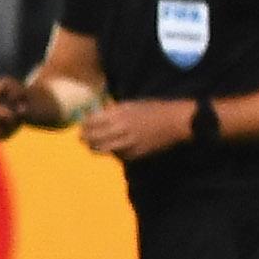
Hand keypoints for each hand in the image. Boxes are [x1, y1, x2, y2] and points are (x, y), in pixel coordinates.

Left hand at [80, 98, 197, 160]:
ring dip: (94, 147)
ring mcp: (127, 143)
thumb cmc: (155, 109)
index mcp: (118, 114)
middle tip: (83, 137)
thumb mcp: (132, 104)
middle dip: (84, 138)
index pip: (90, 122)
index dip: (83, 124)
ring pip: (101, 149)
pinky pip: (116, 154)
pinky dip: (112, 151)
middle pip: (92, 138)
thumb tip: (96, 115)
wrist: (176, 122)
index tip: (82, 125)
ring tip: (93, 145)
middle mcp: (120, 129)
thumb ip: (113, 110)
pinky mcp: (134, 154)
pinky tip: (114, 147)